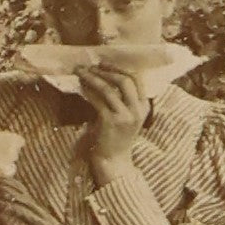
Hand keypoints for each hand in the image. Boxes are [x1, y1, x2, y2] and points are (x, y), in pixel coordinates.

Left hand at [74, 64, 149, 184]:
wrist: (113, 161)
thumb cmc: (116, 137)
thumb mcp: (125, 116)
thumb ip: (122, 100)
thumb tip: (104, 77)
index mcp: (144, 105)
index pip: (136, 79)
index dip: (119, 68)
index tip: (104, 63)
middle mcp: (138, 109)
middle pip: (125, 80)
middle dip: (106, 70)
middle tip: (92, 65)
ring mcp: (125, 116)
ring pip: (109, 88)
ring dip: (93, 77)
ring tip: (81, 72)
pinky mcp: (111, 121)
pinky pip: (98, 100)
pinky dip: (88, 91)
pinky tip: (81, 87)